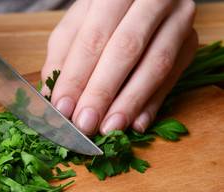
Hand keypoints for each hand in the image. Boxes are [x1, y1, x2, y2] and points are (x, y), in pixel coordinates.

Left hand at [41, 0, 197, 134]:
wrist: (141, 0)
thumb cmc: (100, 16)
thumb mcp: (75, 27)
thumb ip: (62, 59)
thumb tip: (52, 100)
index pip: (93, 37)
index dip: (76, 76)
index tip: (63, 108)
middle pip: (125, 50)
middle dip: (102, 92)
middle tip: (85, 123)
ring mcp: (177, 20)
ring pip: (155, 64)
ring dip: (129, 102)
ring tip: (109, 128)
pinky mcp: (190, 43)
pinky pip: (173, 77)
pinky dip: (153, 104)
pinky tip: (136, 124)